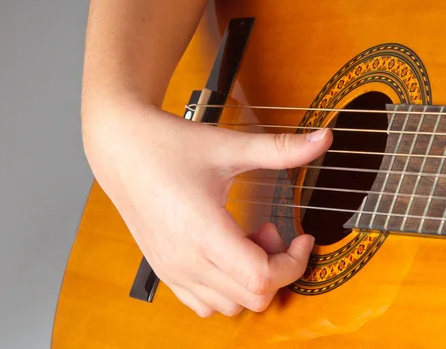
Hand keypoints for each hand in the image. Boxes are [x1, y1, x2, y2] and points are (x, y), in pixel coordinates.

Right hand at [83, 101, 332, 316]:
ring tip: (245, 237)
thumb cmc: (168, 145)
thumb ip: (281, 148)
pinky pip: (205, 303)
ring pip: (230, 306)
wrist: (121, 148)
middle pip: (252, 298)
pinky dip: (227, 287)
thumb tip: (325, 138)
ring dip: (250, 279)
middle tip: (271, 229)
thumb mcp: (229, 146)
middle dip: (276, 267)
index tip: (301, 236)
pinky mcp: (164, 270)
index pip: (261, 279)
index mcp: (203, 231)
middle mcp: (185, 260)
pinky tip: (225, 250)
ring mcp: (172, 269)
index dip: (294, 263)